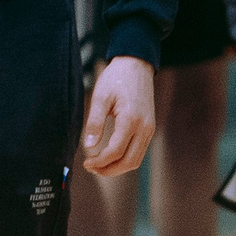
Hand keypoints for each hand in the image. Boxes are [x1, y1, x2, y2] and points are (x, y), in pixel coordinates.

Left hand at [81, 56, 156, 176]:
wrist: (136, 65)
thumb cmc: (116, 78)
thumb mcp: (100, 96)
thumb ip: (94, 122)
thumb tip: (88, 146)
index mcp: (131, 119)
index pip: (115, 151)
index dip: (100, 161)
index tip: (86, 162)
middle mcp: (145, 127)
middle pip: (129, 162)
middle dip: (109, 170)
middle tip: (91, 168)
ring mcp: (149, 129)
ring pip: (136, 160)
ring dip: (117, 167)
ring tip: (99, 165)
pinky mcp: (149, 128)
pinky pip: (139, 151)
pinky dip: (125, 159)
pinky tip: (110, 156)